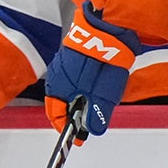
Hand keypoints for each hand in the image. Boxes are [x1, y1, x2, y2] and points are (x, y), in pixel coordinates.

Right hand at [44, 3, 139, 139]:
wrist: (110, 29)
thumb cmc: (103, 62)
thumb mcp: (103, 94)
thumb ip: (96, 114)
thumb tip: (93, 130)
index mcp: (57, 88)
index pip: (56, 115)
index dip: (67, 128)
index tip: (79, 137)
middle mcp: (57, 76)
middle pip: (62, 102)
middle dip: (75, 114)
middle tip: (89, 123)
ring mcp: (65, 64)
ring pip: (71, 89)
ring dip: (81, 99)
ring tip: (97, 104)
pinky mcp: (76, 55)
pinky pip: (77, 77)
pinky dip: (85, 86)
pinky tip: (99, 86)